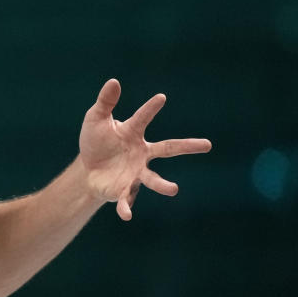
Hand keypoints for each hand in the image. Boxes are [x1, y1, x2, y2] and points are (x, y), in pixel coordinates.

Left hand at [79, 79, 211, 220]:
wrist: (89, 170)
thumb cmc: (96, 141)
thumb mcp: (95, 119)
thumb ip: (105, 102)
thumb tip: (114, 81)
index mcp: (133, 133)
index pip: (143, 118)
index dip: (150, 108)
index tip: (161, 97)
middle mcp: (141, 153)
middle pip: (168, 149)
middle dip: (187, 146)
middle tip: (208, 145)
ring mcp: (135, 173)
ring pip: (152, 179)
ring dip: (162, 184)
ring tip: (174, 189)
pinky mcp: (124, 190)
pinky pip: (126, 200)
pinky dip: (126, 207)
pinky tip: (127, 216)